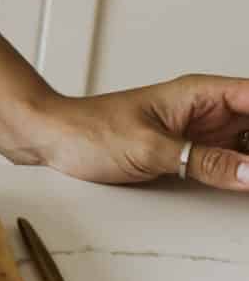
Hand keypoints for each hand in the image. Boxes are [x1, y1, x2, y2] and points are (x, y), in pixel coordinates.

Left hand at [29, 76, 248, 191]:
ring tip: (247, 183)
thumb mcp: (150, 149)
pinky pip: (230, 164)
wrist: (52, 141)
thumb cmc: (90, 131)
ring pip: (248, 146)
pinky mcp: (190, 156)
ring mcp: (200, 134)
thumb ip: (203, 161)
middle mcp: (206, 111)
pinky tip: (244, 187)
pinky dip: (243, 176)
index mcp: (200, 93)